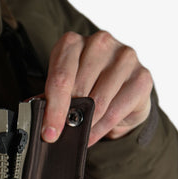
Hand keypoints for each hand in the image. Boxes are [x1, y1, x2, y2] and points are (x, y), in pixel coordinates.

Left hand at [41, 31, 152, 145]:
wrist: (122, 96)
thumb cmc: (87, 90)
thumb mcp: (63, 91)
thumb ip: (51, 99)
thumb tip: (35, 114)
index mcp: (73, 43)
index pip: (60, 77)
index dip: (53, 109)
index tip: (49, 133)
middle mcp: (100, 43)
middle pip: (78, 90)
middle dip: (68, 117)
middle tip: (63, 134)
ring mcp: (124, 57)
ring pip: (98, 102)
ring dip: (86, 125)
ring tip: (79, 135)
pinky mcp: (142, 76)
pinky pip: (115, 111)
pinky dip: (100, 129)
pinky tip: (92, 136)